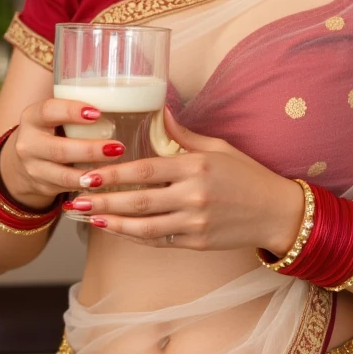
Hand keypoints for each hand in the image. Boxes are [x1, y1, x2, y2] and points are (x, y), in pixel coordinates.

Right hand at [0, 98, 127, 210]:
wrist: (24, 160)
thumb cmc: (52, 129)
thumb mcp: (54, 115)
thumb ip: (77, 109)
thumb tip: (121, 97)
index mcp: (32, 117)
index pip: (48, 111)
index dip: (71, 111)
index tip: (97, 113)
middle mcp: (28, 144)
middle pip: (59, 149)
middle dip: (90, 150)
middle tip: (118, 147)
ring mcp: (33, 169)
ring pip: (63, 175)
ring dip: (91, 174)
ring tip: (114, 170)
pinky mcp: (42, 187)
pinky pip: (66, 189)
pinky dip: (87, 188)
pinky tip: (104, 183)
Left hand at [64, 107, 304, 252]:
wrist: (276, 212)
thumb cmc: (247, 175)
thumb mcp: (218, 147)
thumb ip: (183, 134)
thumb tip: (158, 110)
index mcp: (196, 166)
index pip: (145, 170)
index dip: (113, 174)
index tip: (89, 174)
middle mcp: (194, 196)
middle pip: (139, 201)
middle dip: (103, 202)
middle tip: (76, 200)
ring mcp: (195, 223)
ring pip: (144, 227)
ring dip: (113, 224)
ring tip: (89, 218)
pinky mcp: (197, 243)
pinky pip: (159, 241)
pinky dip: (136, 236)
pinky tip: (118, 230)